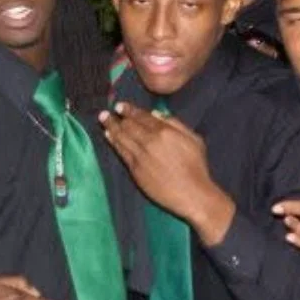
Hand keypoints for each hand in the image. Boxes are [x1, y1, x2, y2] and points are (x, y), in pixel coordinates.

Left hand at [98, 103, 234, 243]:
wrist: (191, 193)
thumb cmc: (196, 167)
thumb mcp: (193, 139)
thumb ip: (176, 124)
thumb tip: (157, 114)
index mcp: (165, 132)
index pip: (142, 117)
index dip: (129, 110)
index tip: (120, 105)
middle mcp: (150, 142)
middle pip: (128, 126)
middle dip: (116, 118)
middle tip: (105, 113)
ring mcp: (140, 156)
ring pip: (122, 138)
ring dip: (111, 128)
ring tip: (103, 120)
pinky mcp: (135, 170)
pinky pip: (121, 153)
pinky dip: (114, 143)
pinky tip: (109, 137)